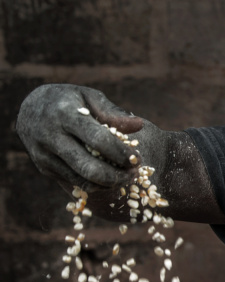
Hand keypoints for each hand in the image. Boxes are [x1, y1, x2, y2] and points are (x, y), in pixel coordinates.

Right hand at [16, 84, 144, 190]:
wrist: (28, 108)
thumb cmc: (68, 100)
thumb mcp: (89, 97)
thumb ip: (113, 112)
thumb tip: (139, 124)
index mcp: (65, 114)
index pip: (98, 140)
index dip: (121, 153)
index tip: (138, 159)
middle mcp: (51, 136)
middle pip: (90, 167)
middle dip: (117, 175)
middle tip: (135, 173)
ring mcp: (44, 155)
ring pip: (83, 179)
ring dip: (109, 183)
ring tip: (126, 177)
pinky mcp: (43, 167)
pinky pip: (75, 182)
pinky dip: (96, 184)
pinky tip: (110, 178)